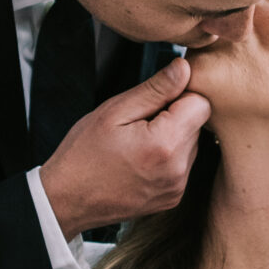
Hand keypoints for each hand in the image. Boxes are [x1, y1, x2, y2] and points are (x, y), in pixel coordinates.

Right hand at [38, 57, 210, 239]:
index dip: (178, 96)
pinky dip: (167, 159)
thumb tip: (184, 68)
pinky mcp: (172, 198)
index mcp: (165, 144)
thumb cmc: (83, 155)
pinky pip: (182, 166)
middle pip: (197, 125)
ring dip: (171, 138)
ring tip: (136, 144)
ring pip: (190, 145)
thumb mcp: (114, 111)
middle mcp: (178, 170)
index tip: (154, 102)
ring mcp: (176, 187)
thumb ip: (156, 89)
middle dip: (174, 118)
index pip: (201, 104)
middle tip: (137, 125)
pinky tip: (140, 161)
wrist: (67, 200)